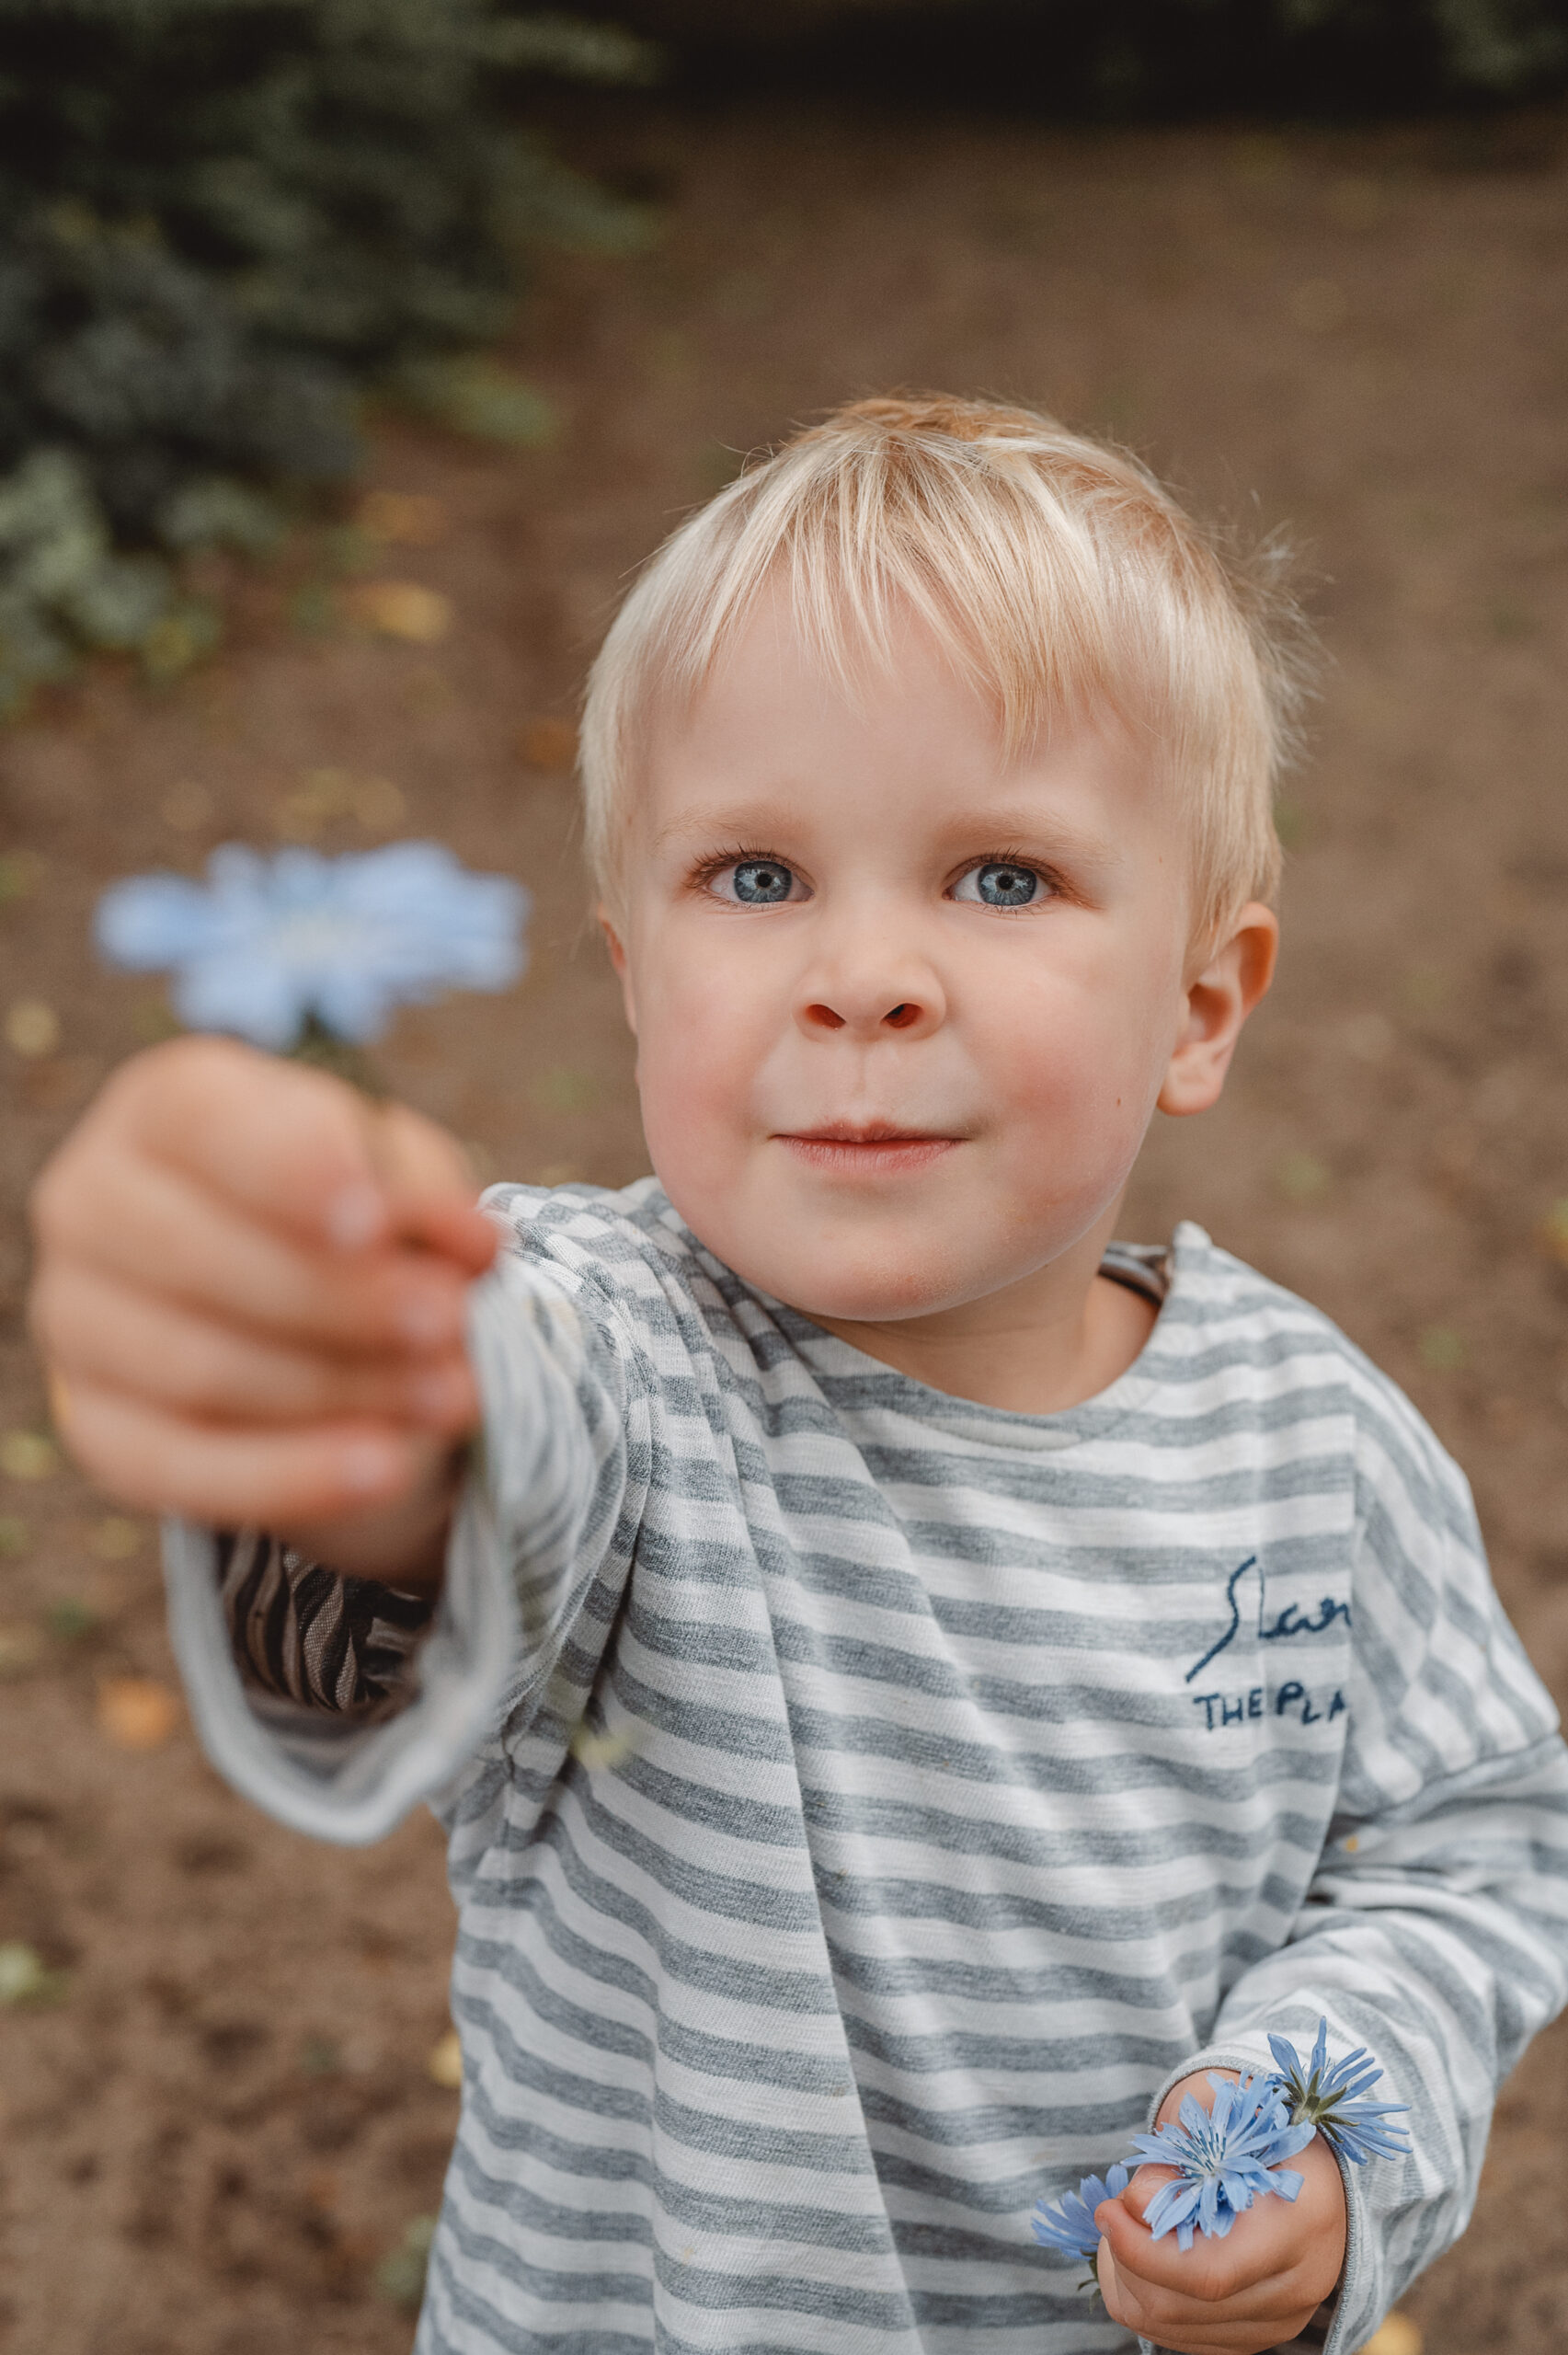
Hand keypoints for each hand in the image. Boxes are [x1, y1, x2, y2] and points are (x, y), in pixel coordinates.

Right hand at [28, 1036, 497, 1586]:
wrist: (298, 1309)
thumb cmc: (348, 1207)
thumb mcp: (400, 1175)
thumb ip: (428, 1194)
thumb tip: (471, 1243)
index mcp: (167, 1105)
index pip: (201, 1121)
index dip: (288, 1172)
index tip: (373, 1223)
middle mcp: (94, 1201)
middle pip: (196, 1254)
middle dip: (339, 1298)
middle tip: (450, 1322)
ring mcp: (79, 1320)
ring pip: (197, 1367)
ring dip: (340, 1387)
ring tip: (454, 1395)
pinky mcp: (96, 1428)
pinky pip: (181, 1469)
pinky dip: (290, 1474)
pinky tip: (383, 1468)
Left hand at [1094, 2070, 1345, 2353]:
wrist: (1314, 2172)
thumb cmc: (1265, 2133)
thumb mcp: (1227, 2118)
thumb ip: (1183, 2152)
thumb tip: (1135, 2202)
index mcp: (1300, 2222)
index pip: (1209, 2271)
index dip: (1143, 2250)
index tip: (1108, 2210)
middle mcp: (1295, 2288)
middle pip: (1181, 2305)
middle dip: (1127, 2258)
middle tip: (1112, 2212)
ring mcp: (1278, 2322)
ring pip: (1171, 2327)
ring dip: (1127, 2280)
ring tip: (1122, 2231)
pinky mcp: (1255, 2336)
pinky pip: (1178, 2337)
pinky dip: (1142, 2299)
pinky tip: (1140, 2258)